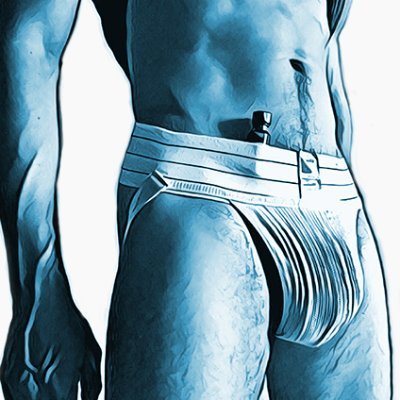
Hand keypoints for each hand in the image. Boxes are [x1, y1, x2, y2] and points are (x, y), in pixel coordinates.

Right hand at [0, 285, 101, 399]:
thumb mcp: (91, 353)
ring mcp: (16, 386)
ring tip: (55, 388)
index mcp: (58, 387)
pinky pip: (16, 399)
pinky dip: (30, 398)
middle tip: (68, 393)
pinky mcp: (6, 378)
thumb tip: (92, 399)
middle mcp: (34, 391)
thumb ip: (92, 384)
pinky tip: (42, 388)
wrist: (40, 302)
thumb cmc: (68, 324)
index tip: (79, 398)